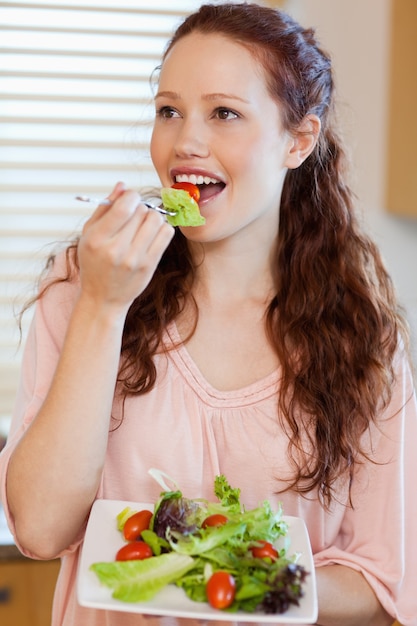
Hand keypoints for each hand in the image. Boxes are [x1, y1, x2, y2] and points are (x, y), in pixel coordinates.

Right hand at [77, 182, 174, 313]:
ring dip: (152, 217)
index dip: (131, 196)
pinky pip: (166, 234)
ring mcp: (134, 259)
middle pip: (142, 211)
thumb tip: (123, 186)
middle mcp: (116, 249)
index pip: (124, 207)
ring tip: (142, 226)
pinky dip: (161, 229)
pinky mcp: (149, 265)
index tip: (130, 200)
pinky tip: (151, 234)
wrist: (103, 298)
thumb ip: (105, 208)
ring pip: (156, 220)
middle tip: (134, 217)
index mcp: (97, 238)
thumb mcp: (89, 234)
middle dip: (140, 208)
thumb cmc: (94, 263)